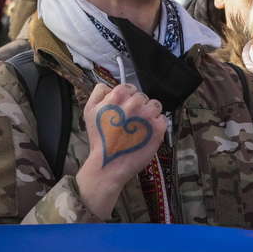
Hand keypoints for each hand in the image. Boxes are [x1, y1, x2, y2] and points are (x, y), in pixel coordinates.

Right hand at [76, 83, 166, 218]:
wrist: (108, 163)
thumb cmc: (99, 138)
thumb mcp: (89, 109)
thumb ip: (99, 92)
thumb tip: (112, 87)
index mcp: (118, 95)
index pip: (130, 88)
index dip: (128, 99)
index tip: (124, 111)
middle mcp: (135, 102)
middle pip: (143, 97)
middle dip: (138, 107)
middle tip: (131, 122)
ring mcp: (148, 115)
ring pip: (155, 106)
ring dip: (150, 114)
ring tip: (141, 127)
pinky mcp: (158, 128)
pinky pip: (163, 119)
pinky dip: (158, 126)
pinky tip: (147, 134)